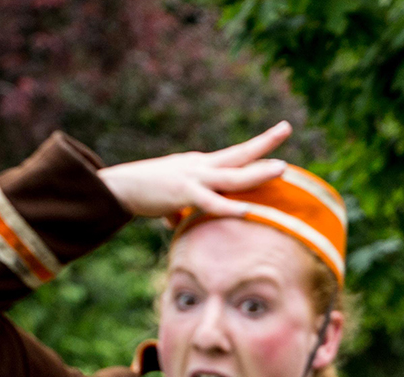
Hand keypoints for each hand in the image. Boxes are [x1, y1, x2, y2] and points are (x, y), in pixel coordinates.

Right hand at [97, 122, 292, 219]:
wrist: (117, 187)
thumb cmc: (141, 191)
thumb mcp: (168, 197)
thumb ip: (179, 208)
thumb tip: (178, 222)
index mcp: (200, 165)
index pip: (234, 156)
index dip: (255, 149)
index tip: (276, 137)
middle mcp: (200, 166)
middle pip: (239, 154)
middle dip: (264, 142)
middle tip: (286, 127)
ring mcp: (193, 178)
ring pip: (233, 176)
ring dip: (258, 173)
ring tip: (282, 168)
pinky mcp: (183, 194)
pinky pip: (211, 203)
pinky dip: (230, 208)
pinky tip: (248, 211)